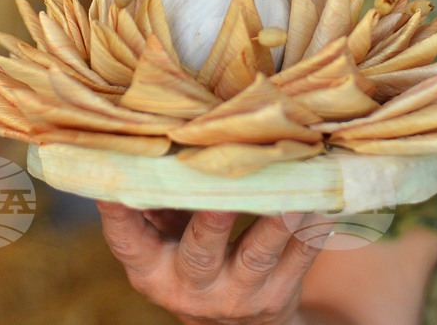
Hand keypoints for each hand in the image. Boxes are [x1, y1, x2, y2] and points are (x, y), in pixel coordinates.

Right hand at [97, 202, 328, 324]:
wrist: (241, 324)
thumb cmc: (195, 256)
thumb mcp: (167, 239)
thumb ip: (163, 199)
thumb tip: (159, 131)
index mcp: (153, 269)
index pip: (129, 242)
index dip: (119, 215)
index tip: (113, 184)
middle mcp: (191, 286)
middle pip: (200, 251)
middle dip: (213, 219)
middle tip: (223, 190)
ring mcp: (238, 295)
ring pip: (258, 253)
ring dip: (276, 221)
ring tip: (292, 190)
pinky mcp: (278, 297)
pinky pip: (299, 257)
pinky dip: (312, 227)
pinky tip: (322, 199)